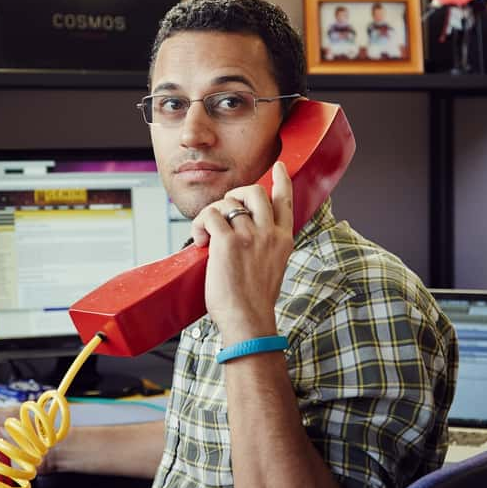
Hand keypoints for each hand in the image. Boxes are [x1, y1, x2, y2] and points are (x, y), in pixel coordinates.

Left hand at [191, 161, 293, 343]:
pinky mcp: (228, 241)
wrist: (248, 320)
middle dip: (235, 193)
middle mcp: (269, 233)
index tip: (279, 167)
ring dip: (212, 214)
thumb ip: (266, 246)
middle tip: (224, 208)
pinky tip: (200, 241)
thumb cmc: (254, 301)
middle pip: (255, 192)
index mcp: (283, 240)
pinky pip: (210, 216)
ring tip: (207, 234)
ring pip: (227, 203)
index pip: (286, 201)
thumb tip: (247, 232)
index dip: (281, 180)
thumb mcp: (273, 267)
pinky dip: (200, 224)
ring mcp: (250, 235)